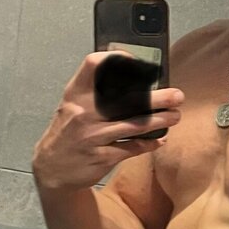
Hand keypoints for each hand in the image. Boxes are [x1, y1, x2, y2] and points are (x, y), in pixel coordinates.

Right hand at [32, 52, 184, 191]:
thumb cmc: (67, 133)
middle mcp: (83, 112)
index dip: (116, 59)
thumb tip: (135, 81)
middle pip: (126, 98)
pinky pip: (132, 148)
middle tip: (176, 96)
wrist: (51, 169)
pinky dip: (149, 143)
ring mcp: (92, 135)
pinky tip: (161, 139)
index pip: (93, 65)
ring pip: (134, 125)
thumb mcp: (73, 107)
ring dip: (160, 120)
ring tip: (175, 115)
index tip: (139, 62)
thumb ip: (95, 93)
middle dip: (157, 97)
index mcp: (75, 94)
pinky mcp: (101, 156)